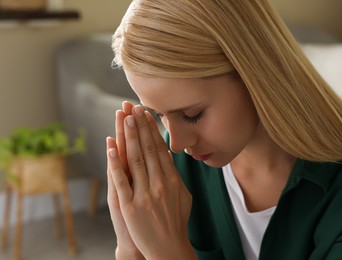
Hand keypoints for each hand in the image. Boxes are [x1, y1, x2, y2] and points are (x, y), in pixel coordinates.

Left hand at [107, 104, 194, 259]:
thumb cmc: (176, 221)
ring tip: (124, 118)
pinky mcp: (129, 205)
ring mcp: (144, 194)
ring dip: (129, 137)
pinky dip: (114, 162)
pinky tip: (111, 146)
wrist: (168, 248)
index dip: (153, 130)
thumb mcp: (183, 196)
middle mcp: (160, 184)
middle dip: (140, 126)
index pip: (161, 149)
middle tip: (134, 107)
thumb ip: (176, 176)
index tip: (147, 114)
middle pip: (149, 149)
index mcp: (173, 181)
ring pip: (136, 159)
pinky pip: (121, 180)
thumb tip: (170, 157)